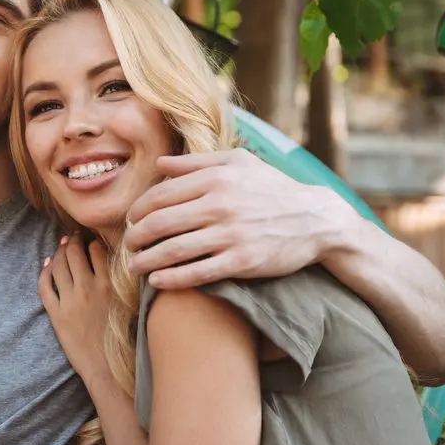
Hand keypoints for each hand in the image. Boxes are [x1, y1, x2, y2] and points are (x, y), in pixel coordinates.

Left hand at [39, 236, 113, 387]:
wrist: (109, 369)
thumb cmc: (126, 341)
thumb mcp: (133, 306)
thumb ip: (127, 284)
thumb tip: (127, 264)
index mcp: (110, 285)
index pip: (97, 249)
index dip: (92, 239)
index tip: (90, 237)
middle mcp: (88, 288)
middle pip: (74, 253)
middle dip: (72, 241)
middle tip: (72, 236)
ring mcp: (70, 301)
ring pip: (58, 266)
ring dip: (58, 253)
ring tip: (60, 247)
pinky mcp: (57, 315)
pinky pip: (44, 287)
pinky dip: (43, 272)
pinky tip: (45, 265)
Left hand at [123, 148, 361, 289]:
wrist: (317, 220)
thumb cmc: (274, 189)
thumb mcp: (239, 164)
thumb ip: (197, 162)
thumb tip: (160, 163)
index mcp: (216, 179)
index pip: (161, 195)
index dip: (138, 211)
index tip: (131, 221)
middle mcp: (221, 205)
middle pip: (160, 223)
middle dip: (136, 237)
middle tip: (127, 247)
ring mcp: (231, 234)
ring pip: (174, 250)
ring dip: (146, 260)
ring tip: (134, 267)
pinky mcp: (243, 261)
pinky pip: (198, 273)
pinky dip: (172, 279)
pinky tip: (157, 281)